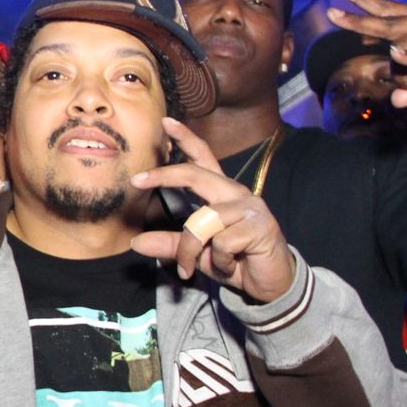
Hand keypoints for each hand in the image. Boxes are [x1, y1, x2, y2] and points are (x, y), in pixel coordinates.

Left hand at [129, 118, 294, 302]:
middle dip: (164, 175)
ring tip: (190, 269)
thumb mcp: (196, 253)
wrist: (270, 284)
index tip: (165, 123)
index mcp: (221, 193)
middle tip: (136, 180)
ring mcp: (249, 208)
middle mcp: (235, 193)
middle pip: (196, 175)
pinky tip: (231, 266)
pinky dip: (218, 262)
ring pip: (201, 222)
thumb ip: (170, 244)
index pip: (204, 159)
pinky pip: (221, 243)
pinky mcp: (259, 226)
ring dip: (190, 251)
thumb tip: (136, 242)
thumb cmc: (234, 261)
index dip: (186, 139)